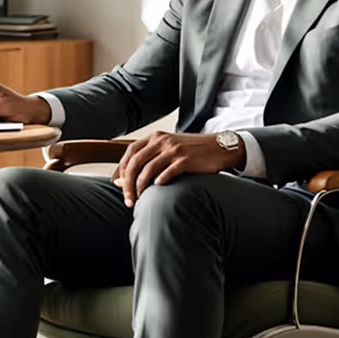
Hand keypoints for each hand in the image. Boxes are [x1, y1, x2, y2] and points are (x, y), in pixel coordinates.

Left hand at [112, 131, 242, 204]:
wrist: (219, 148)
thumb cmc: (191, 151)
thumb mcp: (168, 149)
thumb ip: (148, 160)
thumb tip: (122, 180)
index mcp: (156, 137)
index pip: (130, 152)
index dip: (122, 170)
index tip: (119, 185)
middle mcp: (163, 141)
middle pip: (136, 163)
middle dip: (128, 183)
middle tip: (128, 200)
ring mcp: (174, 150)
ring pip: (148, 169)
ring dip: (141, 187)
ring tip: (140, 200)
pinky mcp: (186, 160)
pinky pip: (167, 172)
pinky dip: (160, 182)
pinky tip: (158, 189)